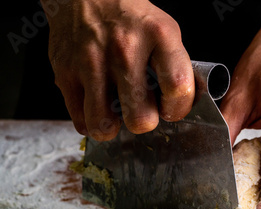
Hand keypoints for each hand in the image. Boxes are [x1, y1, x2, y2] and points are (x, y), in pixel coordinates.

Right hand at [41, 0, 194, 139]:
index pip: (177, 88)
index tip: (171, 108)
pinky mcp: (65, 72)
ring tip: (116, 113)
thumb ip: (176, 67)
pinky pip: (81, 120)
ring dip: (113, 127)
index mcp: (158, 36)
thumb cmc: (130, 19)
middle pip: (140, 117)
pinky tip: (98, 106)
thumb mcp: (165, 32)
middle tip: (142, 109)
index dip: (177, 108)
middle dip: (144, 121)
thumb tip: (186, 105)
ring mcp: (91, 61)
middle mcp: (124, 48)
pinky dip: (91, 121)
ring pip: (104, 125)